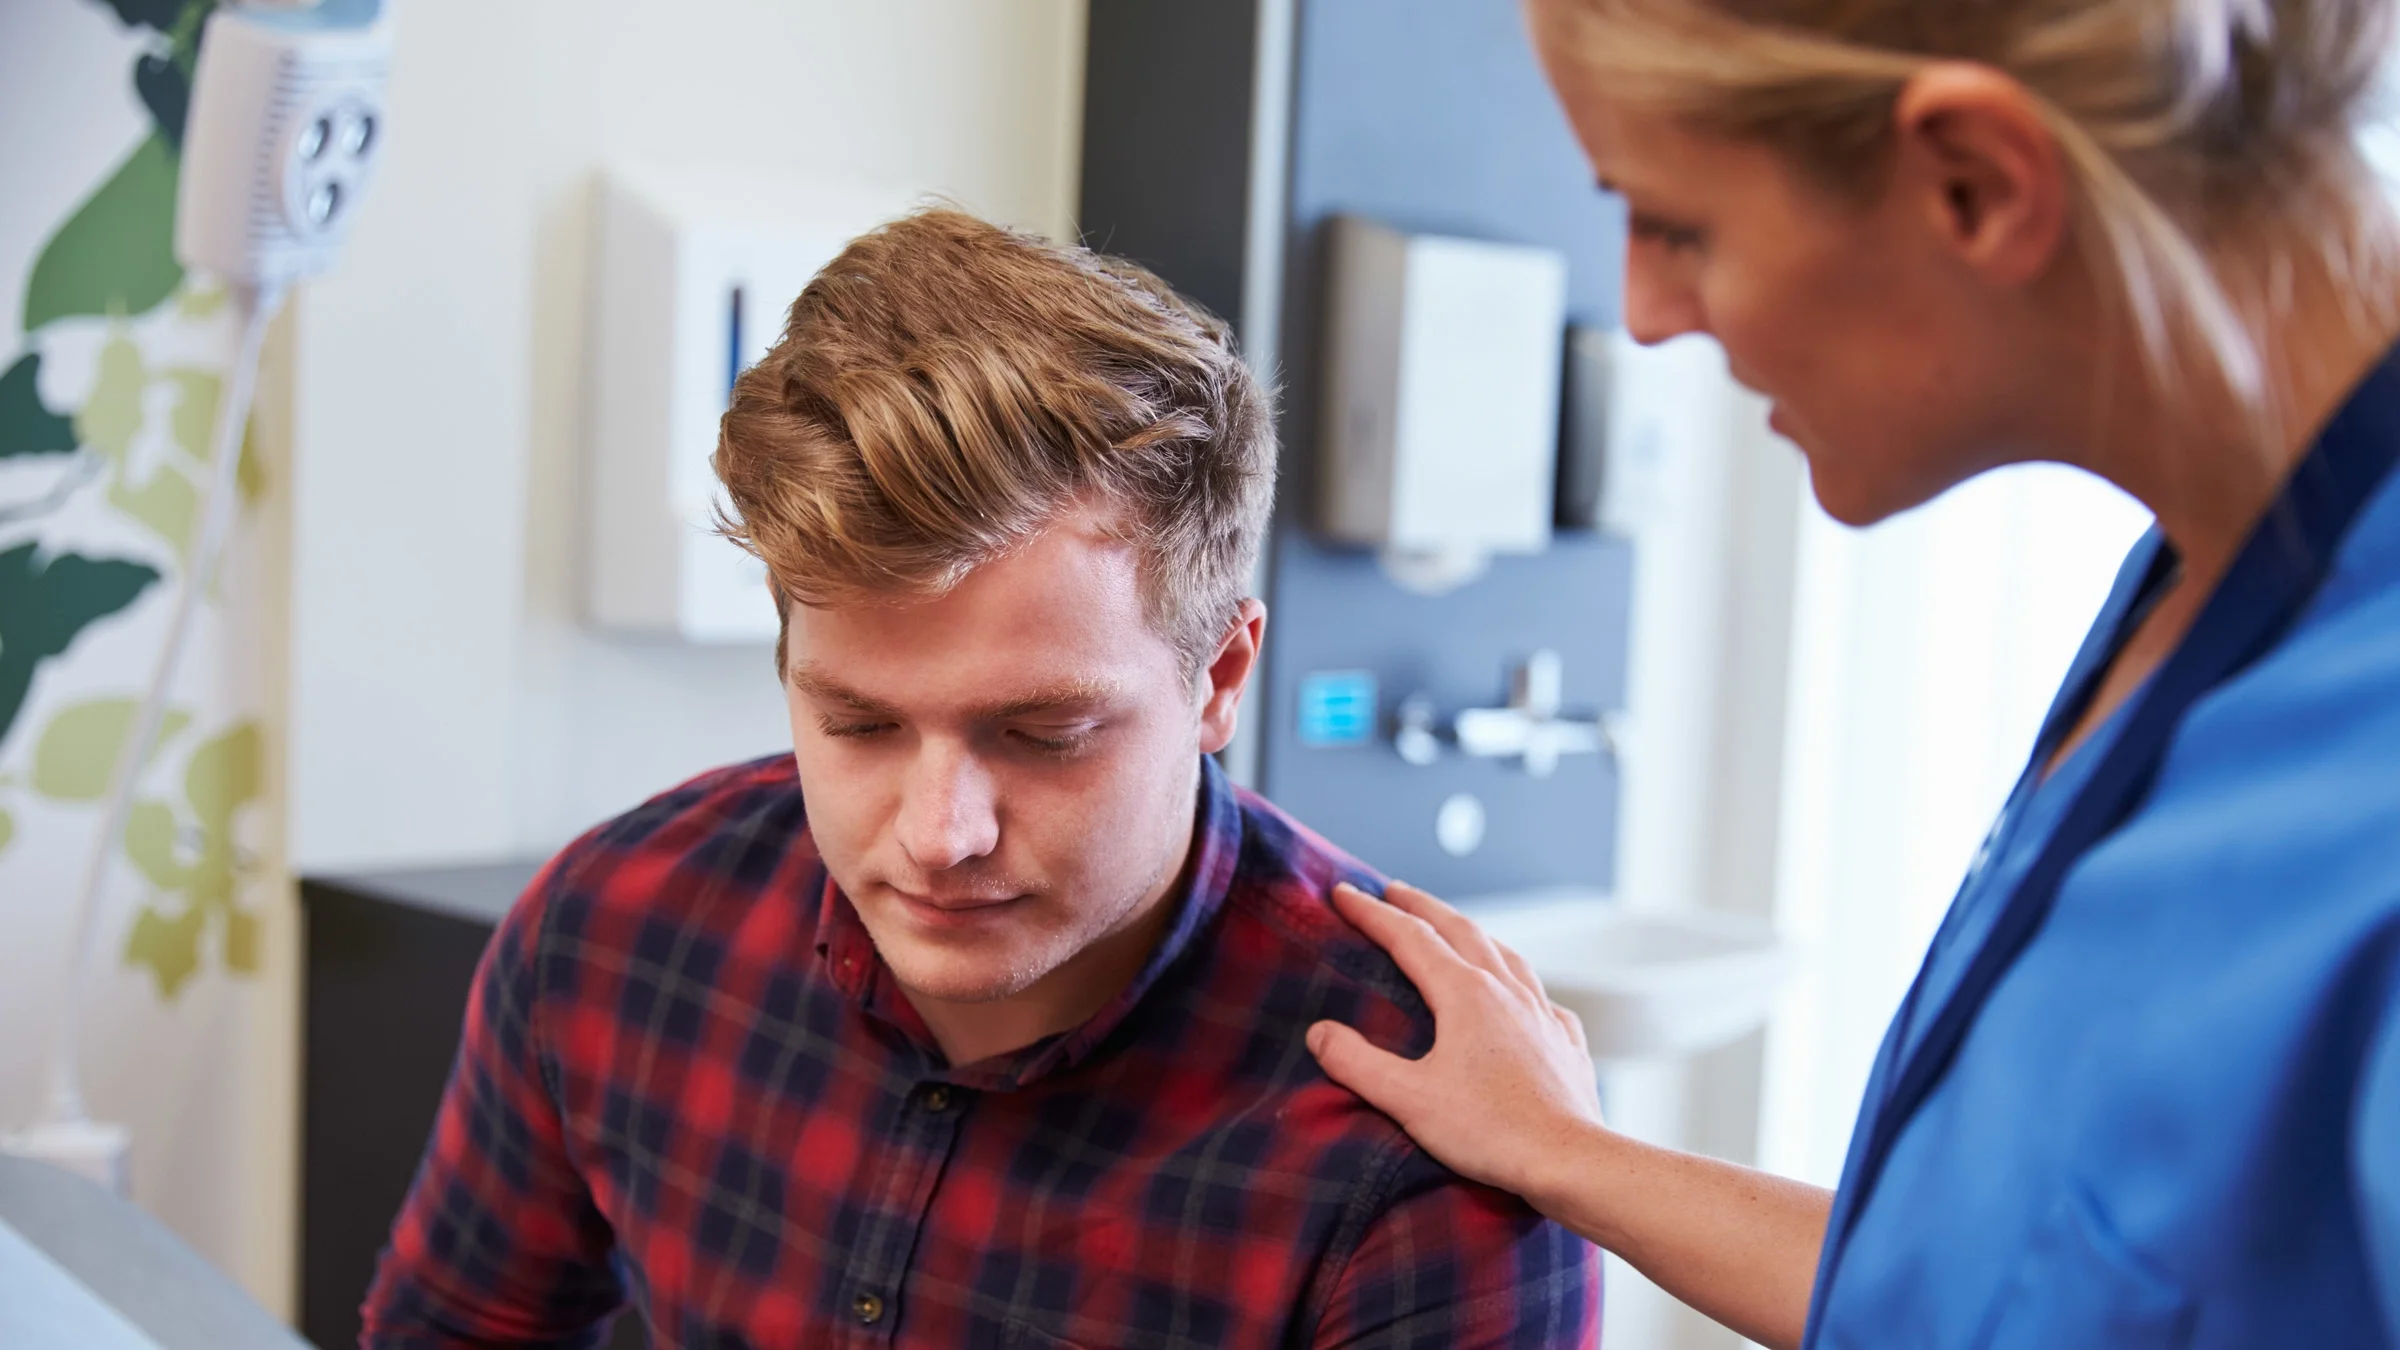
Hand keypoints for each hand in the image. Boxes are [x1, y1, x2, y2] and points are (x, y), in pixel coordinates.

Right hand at [1308, 880, 1604, 1200]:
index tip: (1343, 892)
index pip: (1409, 937)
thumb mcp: (1410, 1100)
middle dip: (1421, 906)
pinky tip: (1520, 995)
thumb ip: (1358, 1063)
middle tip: (1393, 890)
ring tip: (1455, 927)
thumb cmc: (1492, 1131)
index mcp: (1466, 994)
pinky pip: (1540, 997)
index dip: (1372, 913)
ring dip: (1471, 932)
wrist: (1570, 1160)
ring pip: (1504, 954)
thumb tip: (1320, 1034)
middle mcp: (1506, 991)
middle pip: (1460, 929)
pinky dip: (1519, 982)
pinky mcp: (1564, 1043)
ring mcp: (1542, 1014)